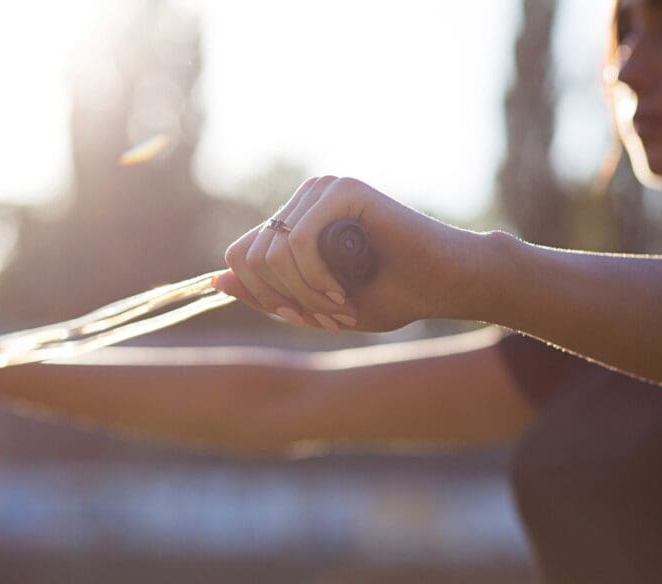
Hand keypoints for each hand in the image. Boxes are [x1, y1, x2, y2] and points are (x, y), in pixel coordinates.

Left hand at [214, 176, 475, 331]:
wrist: (446, 284)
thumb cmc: (391, 295)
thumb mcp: (316, 306)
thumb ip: (269, 294)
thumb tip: (215, 281)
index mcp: (295, 220)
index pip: (239, 257)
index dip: (261, 297)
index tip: (301, 316)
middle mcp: (304, 198)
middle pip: (249, 257)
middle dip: (284, 300)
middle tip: (327, 316)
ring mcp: (323, 189)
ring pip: (272, 253)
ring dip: (303, 294)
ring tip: (340, 307)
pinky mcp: (344, 190)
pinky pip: (299, 242)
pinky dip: (316, 279)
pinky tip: (342, 292)